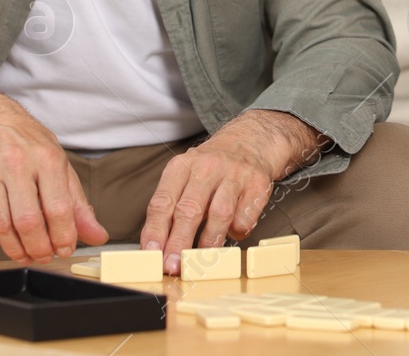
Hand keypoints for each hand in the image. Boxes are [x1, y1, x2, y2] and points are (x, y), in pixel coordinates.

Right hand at [0, 92, 108, 267]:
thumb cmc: (28, 144)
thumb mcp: (60, 164)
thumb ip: (77, 203)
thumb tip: (97, 236)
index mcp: (46, 158)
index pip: (58, 208)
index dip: (64, 236)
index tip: (65, 248)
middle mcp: (16, 163)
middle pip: (28, 221)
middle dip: (39, 248)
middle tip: (44, 255)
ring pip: (1, 225)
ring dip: (15, 250)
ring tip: (24, 256)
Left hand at [140, 110, 326, 274]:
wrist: (250, 141)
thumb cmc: (211, 168)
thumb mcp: (185, 176)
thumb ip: (172, 207)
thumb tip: (158, 248)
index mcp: (181, 166)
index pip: (162, 202)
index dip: (155, 231)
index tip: (151, 254)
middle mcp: (206, 167)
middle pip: (189, 210)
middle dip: (179, 243)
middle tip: (173, 266)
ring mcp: (234, 174)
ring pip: (219, 215)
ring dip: (208, 243)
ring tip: (201, 261)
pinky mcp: (257, 184)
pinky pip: (244, 218)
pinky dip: (236, 232)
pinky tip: (231, 232)